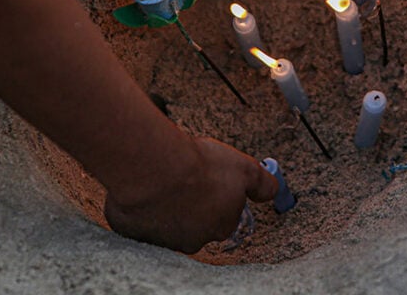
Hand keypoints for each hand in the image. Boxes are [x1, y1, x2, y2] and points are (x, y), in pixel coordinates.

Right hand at [104, 136, 277, 253]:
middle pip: (196, 221)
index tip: (209, 176)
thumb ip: (262, 184)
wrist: (155, 168)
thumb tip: (274, 192)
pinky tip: (144, 184)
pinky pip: (139, 217)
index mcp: (221, 226)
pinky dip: (142, 202)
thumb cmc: (201, 167)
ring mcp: (161, 238)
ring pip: (167, 220)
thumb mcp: (246, 169)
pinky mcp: (133, 231)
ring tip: (165, 176)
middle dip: (192, 200)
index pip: (225, 215)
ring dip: (167, 201)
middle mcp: (192, 240)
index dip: (218, 192)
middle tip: (186, 174)